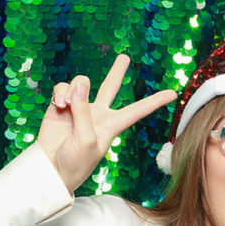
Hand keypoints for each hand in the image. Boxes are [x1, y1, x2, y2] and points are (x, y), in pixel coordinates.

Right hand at [38, 55, 176, 192]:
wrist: (51, 168)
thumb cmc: (75, 162)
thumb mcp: (86, 140)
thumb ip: (84, 112)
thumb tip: (78, 86)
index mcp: (112, 125)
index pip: (137, 110)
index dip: (155, 102)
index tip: (173, 94)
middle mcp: (98, 114)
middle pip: (110, 87)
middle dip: (117, 71)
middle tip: (125, 58)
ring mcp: (79, 108)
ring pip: (81, 83)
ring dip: (73, 89)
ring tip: (66, 105)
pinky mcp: (60, 105)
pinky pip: (63, 88)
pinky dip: (61, 92)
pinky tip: (59, 104)